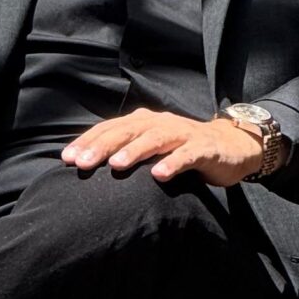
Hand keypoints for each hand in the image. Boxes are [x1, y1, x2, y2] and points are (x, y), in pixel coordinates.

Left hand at [60, 108, 265, 187]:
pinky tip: (159, 175)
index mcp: (144, 123)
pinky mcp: (204, 148)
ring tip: (116, 166)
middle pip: (127, 131)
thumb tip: (88, 165)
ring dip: (134, 151)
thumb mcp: (151, 148)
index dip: (88, 141)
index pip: (110, 128)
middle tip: (82, 162)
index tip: (67, 159)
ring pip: (155, 139)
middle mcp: (160, 124)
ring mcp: (183, 134)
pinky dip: (173, 163)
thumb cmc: (181, 149)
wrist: (230, 145)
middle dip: (103, 146)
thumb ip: (126, 152)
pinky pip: (186, 155)